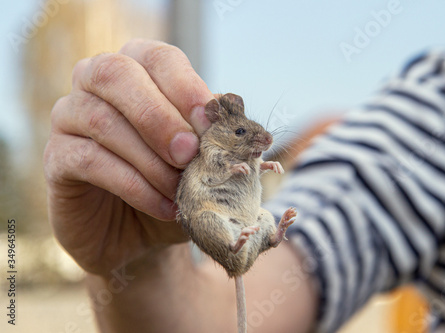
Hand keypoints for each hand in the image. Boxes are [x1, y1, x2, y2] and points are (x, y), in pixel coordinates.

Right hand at [43, 39, 212, 275]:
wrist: (144, 232)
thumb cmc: (176, 183)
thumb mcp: (202, 157)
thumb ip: (213, 131)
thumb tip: (232, 107)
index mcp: (137, 69)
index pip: (158, 57)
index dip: (184, 86)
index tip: (208, 122)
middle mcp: (95, 83)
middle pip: (116, 74)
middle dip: (159, 116)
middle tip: (188, 154)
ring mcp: (69, 117)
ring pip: (102, 121)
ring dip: (150, 159)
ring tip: (180, 190)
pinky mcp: (56, 158)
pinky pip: (89, 161)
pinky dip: (134, 186)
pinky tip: (163, 206)